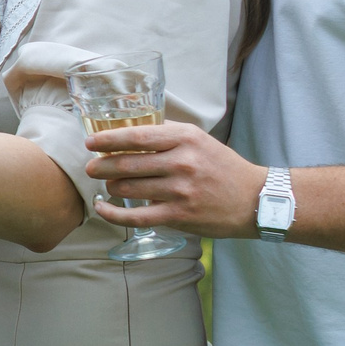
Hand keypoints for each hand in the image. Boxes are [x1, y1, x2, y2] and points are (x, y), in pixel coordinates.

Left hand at [83, 121, 265, 239]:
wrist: (254, 199)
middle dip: (101, 166)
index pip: (137, 135)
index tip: (90, 142)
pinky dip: (113, 214)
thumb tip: (130, 128)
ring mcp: (180, 190)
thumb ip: (167, 133)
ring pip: (129, 188)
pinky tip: (103, 209)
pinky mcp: (180, 215)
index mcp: (185, 138)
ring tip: (107, 184)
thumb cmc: (222, 167)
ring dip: (111, 187)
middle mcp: (182, 162)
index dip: (108, 139)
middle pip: (127, 163)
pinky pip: (136, 217)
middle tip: (90, 167)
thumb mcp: (199, 140)